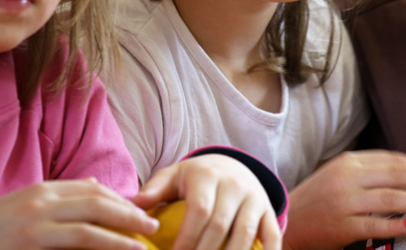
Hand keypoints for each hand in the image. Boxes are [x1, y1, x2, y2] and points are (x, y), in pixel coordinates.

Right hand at [0, 178, 156, 249]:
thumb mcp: (23, 206)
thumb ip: (59, 198)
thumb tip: (95, 187)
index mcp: (41, 190)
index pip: (91, 189)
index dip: (119, 199)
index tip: (140, 209)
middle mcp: (40, 203)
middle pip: (96, 203)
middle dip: (129, 213)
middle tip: (151, 224)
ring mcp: (34, 227)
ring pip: (89, 228)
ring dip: (120, 236)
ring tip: (141, 245)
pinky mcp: (30, 248)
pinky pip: (73, 248)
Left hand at [135, 153, 280, 249]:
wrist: (232, 166)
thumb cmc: (195, 178)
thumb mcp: (174, 176)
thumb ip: (154, 190)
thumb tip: (133, 206)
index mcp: (207, 176)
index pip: (199, 211)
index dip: (187, 239)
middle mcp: (234, 185)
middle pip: (220, 226)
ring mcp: (254, 198)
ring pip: (245, 233)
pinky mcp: (268, 210)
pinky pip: (272, 234)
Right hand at [284, 150, 405, 249]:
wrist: (286, 222)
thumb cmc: (317, 200)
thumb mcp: (339, 176)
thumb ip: (368, 172)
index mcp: (349, 162)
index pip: (392, 159)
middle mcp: (347, 178)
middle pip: (396, 175)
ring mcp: (343, 202)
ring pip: (390, 199)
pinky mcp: (340, 226)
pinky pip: (373, 225)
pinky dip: (393, 226)